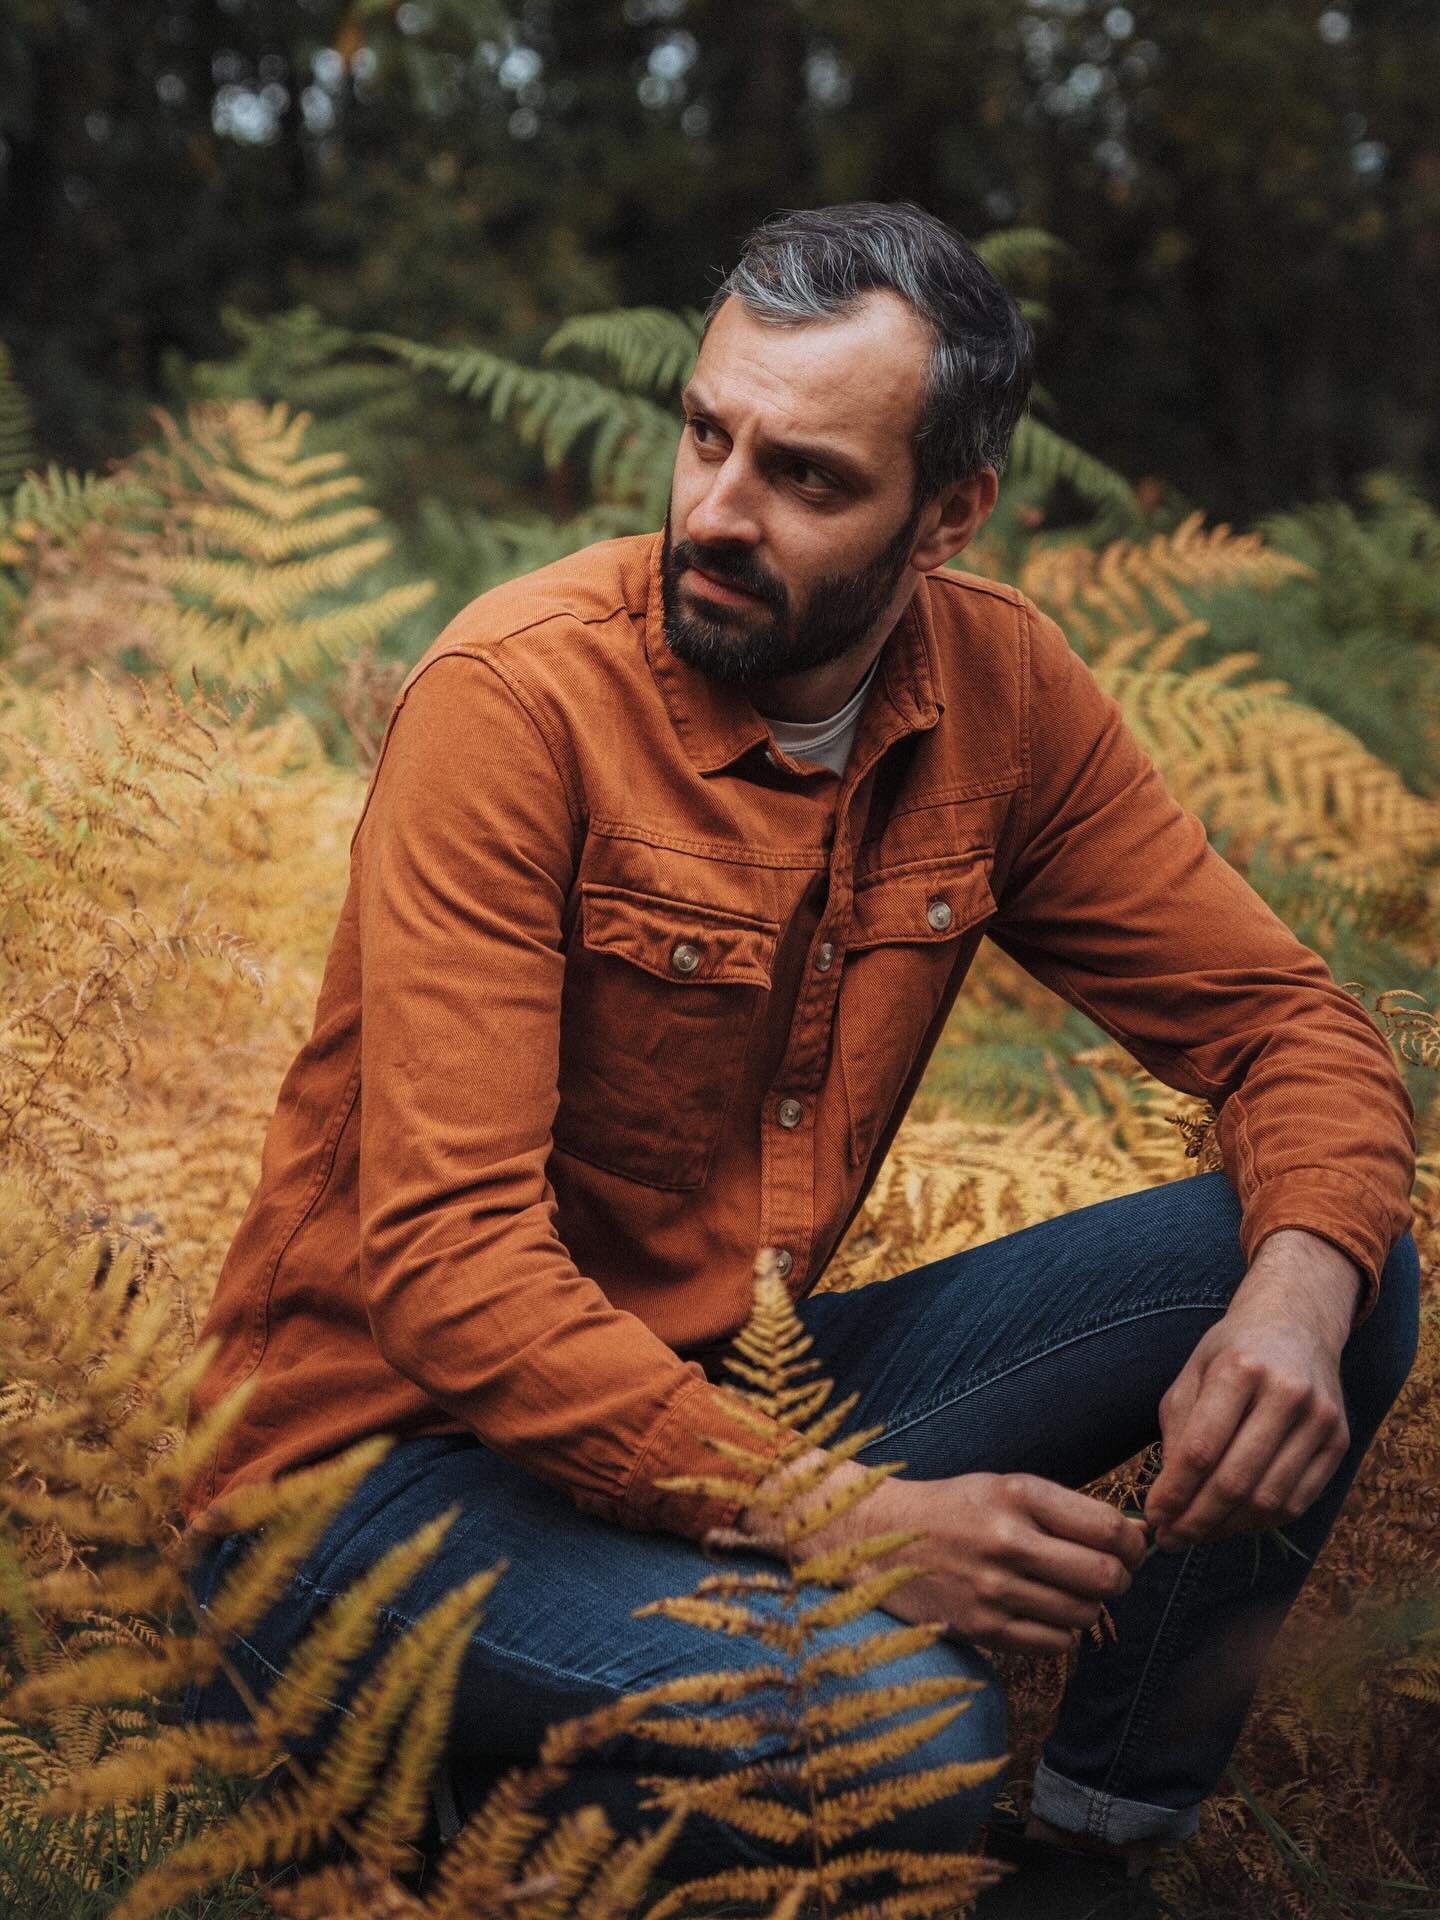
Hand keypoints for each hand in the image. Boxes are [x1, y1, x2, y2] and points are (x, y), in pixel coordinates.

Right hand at [780, 1468, 1147, 1655]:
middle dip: (1119, 1579)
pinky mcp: (982, 1629)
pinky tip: (1041, 1613)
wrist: (882, 1539)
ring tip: (1066, 1591)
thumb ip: (1067, 1510)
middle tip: (1108, 1574)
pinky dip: (1061, 1633)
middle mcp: (1007, 1540)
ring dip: (1088, 1607)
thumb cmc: (956, 1509)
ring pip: (1084, 1614)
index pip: (1109, 1528)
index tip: (1131, 1547)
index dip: (1134, 1543)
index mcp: (1018, 1494)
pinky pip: (1055, 1645)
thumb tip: (1137, 1538)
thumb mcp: (1006, 1488)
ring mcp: (993, 1588)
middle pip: (1104, 1576)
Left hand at [1144, 1229, 1359, 1551]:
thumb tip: (1168, 1500)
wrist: (1297, 1325)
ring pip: (1269, 1500)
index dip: (1173, 1493)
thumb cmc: (1232, 1352)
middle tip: (1170, 1540)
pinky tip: (1233, 1523)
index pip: (1200, 1449)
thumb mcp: (1192, 1374)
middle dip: (1196, 1520)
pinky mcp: (1339, 1441)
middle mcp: (1286, 1392)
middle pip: (1236, 1481)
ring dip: (1227, 1528)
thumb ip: (1177, 1431)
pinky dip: (1261, 1522)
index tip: (1151, 1517)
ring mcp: (1320, 1419)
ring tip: (1196, 1535)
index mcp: (1240, 1368)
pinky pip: (1298, 1501)